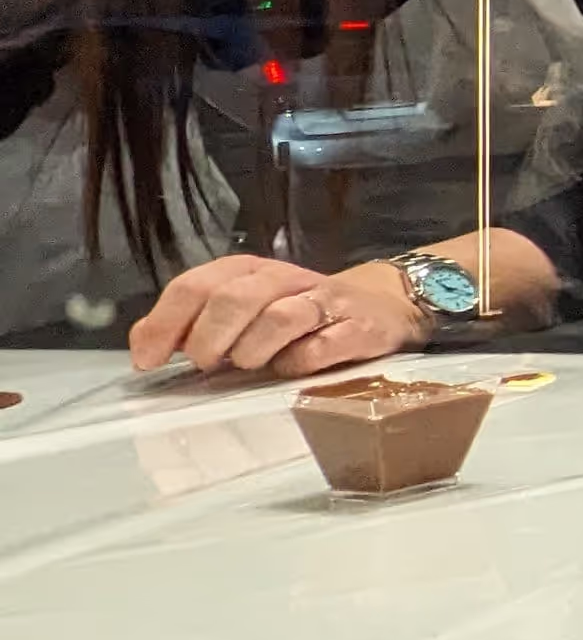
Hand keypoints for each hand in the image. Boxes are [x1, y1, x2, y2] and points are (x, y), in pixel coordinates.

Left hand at [129, 256, 427, 378]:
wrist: (381, 306)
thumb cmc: (296, 313)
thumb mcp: (241, 310)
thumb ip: (192, 324)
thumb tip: (144, 346)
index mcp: (247, 270)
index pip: (194, 286)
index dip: (164, 324)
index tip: (147, 361)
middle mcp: (282, 278)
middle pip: (233, 298)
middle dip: (208, 337)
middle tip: (205, 364)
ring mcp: (322, 300)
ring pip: (279, 317)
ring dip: (252, 349)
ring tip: (248, 365)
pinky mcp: (356, 327)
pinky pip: (321, 346)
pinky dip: (298, 363)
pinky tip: (291, 369)